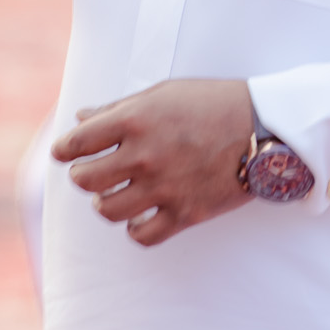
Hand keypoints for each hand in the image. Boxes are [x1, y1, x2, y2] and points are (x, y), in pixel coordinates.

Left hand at [52, 78, 254, 247]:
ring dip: (106, 203)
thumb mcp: (163, 93)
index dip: (64, 150)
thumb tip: (81, 119)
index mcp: (135, 120)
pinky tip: (141, 215)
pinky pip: (142, 236)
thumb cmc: (212, 103)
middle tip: (93, 173)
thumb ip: (118, 108)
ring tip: (114, 195)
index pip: (76, 143)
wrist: (265, 126)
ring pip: (108, 211)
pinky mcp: (186, 213)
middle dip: (83, 177)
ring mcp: (164, 187)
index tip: (66, 153)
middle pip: (86, 181)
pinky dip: (135, 229)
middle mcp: (144, 155)